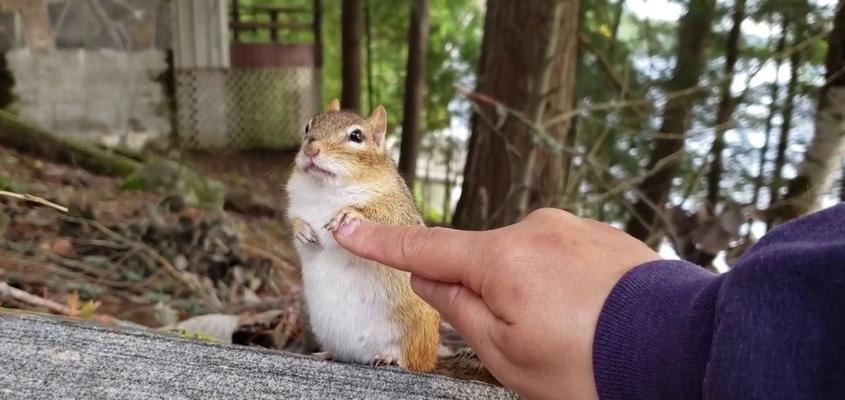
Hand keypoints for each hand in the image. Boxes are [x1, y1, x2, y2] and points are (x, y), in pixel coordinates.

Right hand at [332, 208, 659, 398]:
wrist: (682, 349)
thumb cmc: (592, 364)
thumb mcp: (509, 355)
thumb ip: (460, 309)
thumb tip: (429, 277)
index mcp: (503, 259)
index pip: (426, 248)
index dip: (383, 244)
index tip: (350, 229)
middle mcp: (536, 229)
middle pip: (483, 260)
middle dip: (488, 294)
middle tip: (529, 340)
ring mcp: (573, 227)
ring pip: (525, 260)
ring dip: (531, 293)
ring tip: (572, 334)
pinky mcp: (601, 233)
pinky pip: (560, 256)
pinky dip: (562, 286)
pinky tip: (590, 316)